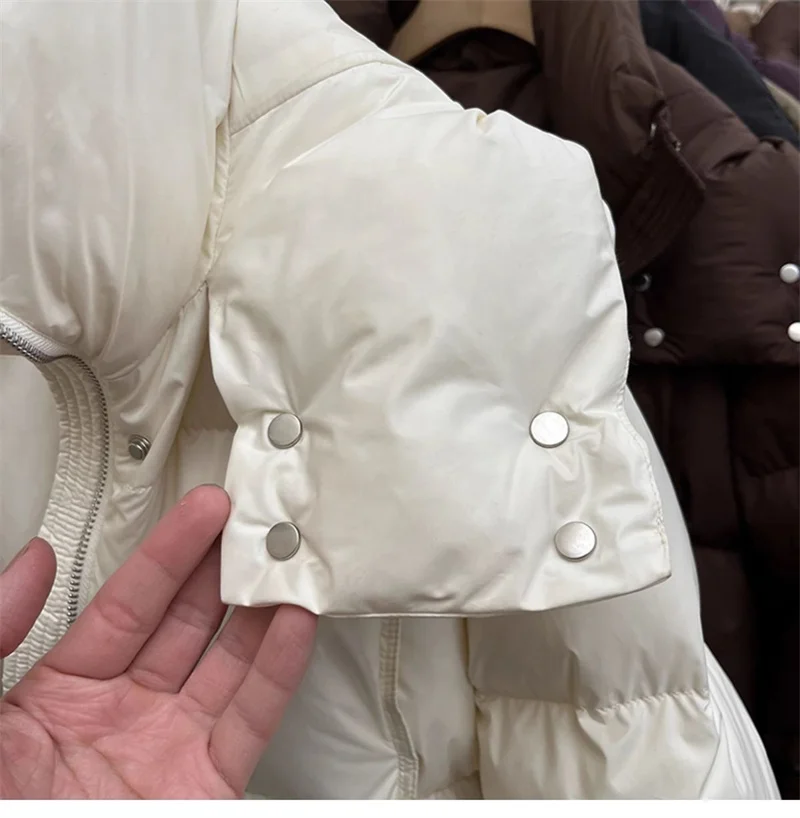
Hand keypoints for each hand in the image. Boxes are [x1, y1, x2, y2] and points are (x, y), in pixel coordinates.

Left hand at [0, 486, 315, 798]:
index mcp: (59, 698)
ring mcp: (167, 752)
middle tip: (257, 525)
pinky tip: (294, 626)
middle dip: (225, 572)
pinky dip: (279, 673)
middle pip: (189, 625)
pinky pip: (249, 721)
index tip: (204, 512)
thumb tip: (34, 561)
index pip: (129, 603)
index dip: (169, 552)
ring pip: (229, 665)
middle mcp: (122, 718)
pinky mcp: (205, 789)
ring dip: (263, 613)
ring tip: (287, 565)